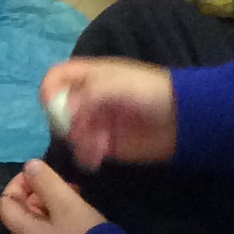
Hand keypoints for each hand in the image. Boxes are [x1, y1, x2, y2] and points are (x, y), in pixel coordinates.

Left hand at [0, 161, 107, 233]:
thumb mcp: (66, 203)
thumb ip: (46, 182)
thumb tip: (29, 166)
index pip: (6, 203)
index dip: (18, 183)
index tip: (39, 173)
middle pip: (23, 214)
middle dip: (40, 193)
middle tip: (64, 183)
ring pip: (40, 224)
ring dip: (53, 206)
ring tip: (76, 196)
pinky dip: (60, 221)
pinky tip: (80, 216)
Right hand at [41, 58, 177, 167]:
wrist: (183, 119)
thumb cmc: (151, 92)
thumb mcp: (119, 85)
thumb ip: (89, 95)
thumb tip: (64, 113)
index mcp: (90, 76)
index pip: (57, 78)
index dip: (50, 90)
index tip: (53, 107)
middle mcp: (88, 98)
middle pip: (59, 109)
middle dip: (64, 122)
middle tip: (79, 130)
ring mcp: (96, 121)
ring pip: (70, 133)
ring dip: (77, 141)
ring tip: (96, 147)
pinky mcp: (105, 144)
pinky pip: (85, 151)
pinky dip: (86, 155)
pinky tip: (98, 157)